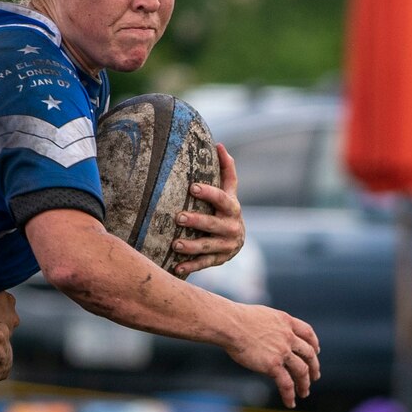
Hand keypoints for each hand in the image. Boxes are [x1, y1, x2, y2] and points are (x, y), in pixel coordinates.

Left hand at [170, 144, 243, 277]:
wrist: (236, 239)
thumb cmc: (226, 209)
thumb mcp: (229, 191)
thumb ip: (226, 171)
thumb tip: (220, 144)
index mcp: (233, 208)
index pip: (223, 198)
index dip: (209, 193)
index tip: (192, 187)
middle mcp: (232, 227)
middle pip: (214, 224)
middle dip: (197, 221)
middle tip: (179, 217)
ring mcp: (227, 245)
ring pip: (209, 246)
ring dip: (192, 245)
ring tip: (175, 244)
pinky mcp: (220, 259)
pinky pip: (205, 264)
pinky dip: (191, 266)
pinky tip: (177, 267)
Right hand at [227, 302, 320, 406]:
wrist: (229, 324)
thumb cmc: (235, 318)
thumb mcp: (260, 316)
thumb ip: (269, 326)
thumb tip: (262, 334)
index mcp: (286, 322)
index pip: (307, 333)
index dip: (314, 343)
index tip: (316, 351)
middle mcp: (288, 336)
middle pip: (308, 353)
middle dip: (313, 366)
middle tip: (314, 376)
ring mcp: (282, 351)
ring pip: (301, 370)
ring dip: (305, 383)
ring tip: (304, 392)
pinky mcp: (272, 365)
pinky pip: (286, 383)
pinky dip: (289, 394)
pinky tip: (290, 402)